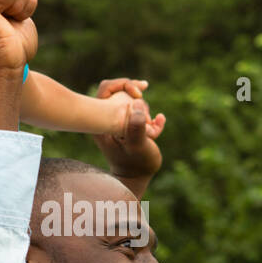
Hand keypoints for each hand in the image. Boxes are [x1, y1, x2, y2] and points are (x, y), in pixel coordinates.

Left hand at [91, 78, 165, 192]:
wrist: (137, 178)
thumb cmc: (136, 163)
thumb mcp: (137, 145)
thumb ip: (136, 126)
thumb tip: (137, 104)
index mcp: (102, 120)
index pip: (106, 88)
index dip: (122, 84)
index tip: (138, 93)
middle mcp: (106, 118)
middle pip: (119, 91)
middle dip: (136, 96)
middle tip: (146, 104)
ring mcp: (117, 122)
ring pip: (131, 102)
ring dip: (145, 110)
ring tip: (152, 126)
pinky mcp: (128, 127)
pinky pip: (139, 112)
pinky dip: (150, 115)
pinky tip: (159, 121)